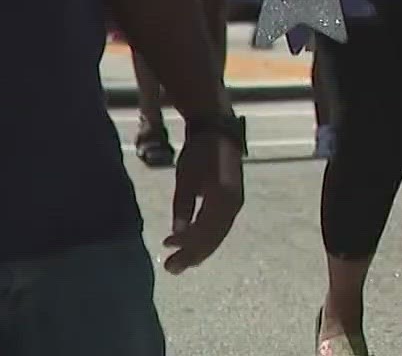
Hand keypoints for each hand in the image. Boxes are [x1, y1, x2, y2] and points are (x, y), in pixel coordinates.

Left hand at [163, 128, 243, 274]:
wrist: (218, 132)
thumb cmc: (199, 152)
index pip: (205, 231)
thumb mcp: (186, 178)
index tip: (167, 255)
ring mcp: (234, 204)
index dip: (187, 246)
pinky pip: (219, 226)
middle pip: (213, 237)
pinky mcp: (231, 202)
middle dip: (192, 255)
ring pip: (217, 234)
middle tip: (171, 269)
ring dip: (198, 249)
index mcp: (223, 199)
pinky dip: (204, 237)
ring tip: (180, 261)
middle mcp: (233, 205)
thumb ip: (183, 206)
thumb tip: (177, 233)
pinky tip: (190, 241)